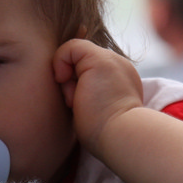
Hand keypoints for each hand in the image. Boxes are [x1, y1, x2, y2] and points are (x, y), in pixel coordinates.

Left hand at [53, 39, 143, 157]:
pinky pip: (71, 46)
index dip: (76, 83)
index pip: (91, 71)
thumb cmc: (107, 136)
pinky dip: (60, 60)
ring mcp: (112, 60)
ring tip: (77, 100)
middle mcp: (119, 68)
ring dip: (68, 80)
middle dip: (72, 84)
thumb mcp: (98, 113)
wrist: (122, 136)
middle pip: (82, 64)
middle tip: (77, 105)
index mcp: (121, 82)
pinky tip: (63, 80)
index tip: (78, 106)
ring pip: (77, 57)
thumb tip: (71, 97)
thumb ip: (89, 98)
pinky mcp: (100, 58)